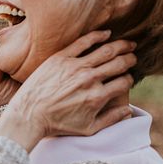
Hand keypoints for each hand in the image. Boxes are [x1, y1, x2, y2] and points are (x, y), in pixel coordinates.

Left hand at [0, 30, 136, 151]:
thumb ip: (110, 119)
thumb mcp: (88, 129)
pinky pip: (84, 42)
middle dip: (130, 59)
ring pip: (106, 50)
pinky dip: (98, 36)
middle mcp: (90, 80)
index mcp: (98, 97)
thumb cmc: (58, 125)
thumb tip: (129, 111)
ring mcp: (75, 67)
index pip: (124, 82)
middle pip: (119, 63)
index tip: (128, 78)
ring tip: (128, 44)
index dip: (129, 79)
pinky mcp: (61, 58)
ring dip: (121, 45)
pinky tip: (107, 34)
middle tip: (133, 57)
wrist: (29, 115)